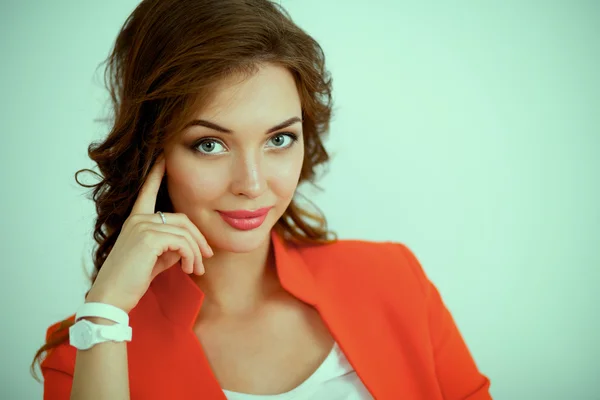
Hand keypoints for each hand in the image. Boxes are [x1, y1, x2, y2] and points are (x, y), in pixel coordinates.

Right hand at [85, 155, 212, 312]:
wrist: (112, 298)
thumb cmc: (132, 280)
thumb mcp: (155, 258)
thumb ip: (170, 246)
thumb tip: (189, 245)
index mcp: (136, 220)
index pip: (147, 192)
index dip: (156, 173)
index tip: (163, 156)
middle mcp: (138, 219)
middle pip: (182, 219)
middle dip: (199, 238)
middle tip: (207, 257)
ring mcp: (142, 226)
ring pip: (185, 232)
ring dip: (196, 253)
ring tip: (197, 270)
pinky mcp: (149, 238)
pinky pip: (183, 242)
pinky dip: (191, 256)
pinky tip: (189, 269)